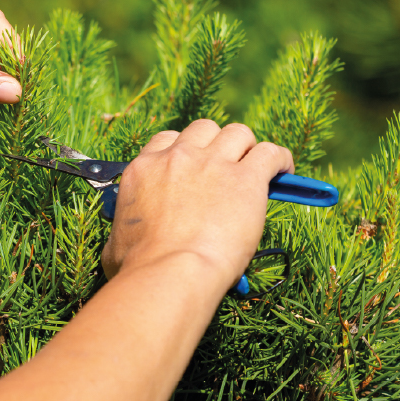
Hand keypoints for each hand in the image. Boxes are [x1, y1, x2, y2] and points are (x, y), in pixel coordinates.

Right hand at [102, 120, 294, 283]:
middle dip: (216, 144)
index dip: (184, 151)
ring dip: (247, 147)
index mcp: (144, 169)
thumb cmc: (139, 268)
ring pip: (237, 132)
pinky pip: (271, 153)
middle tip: (225, 168)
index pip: (167, 140)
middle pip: (203, 129)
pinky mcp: (246, 180)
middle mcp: (177, 158)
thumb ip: (123, 231)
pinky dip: (279, 160)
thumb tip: (121, 245)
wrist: (169, 272)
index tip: (194, 167)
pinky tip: (284, 172)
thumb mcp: (115, 243)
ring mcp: (212, 164)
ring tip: (255, 166)